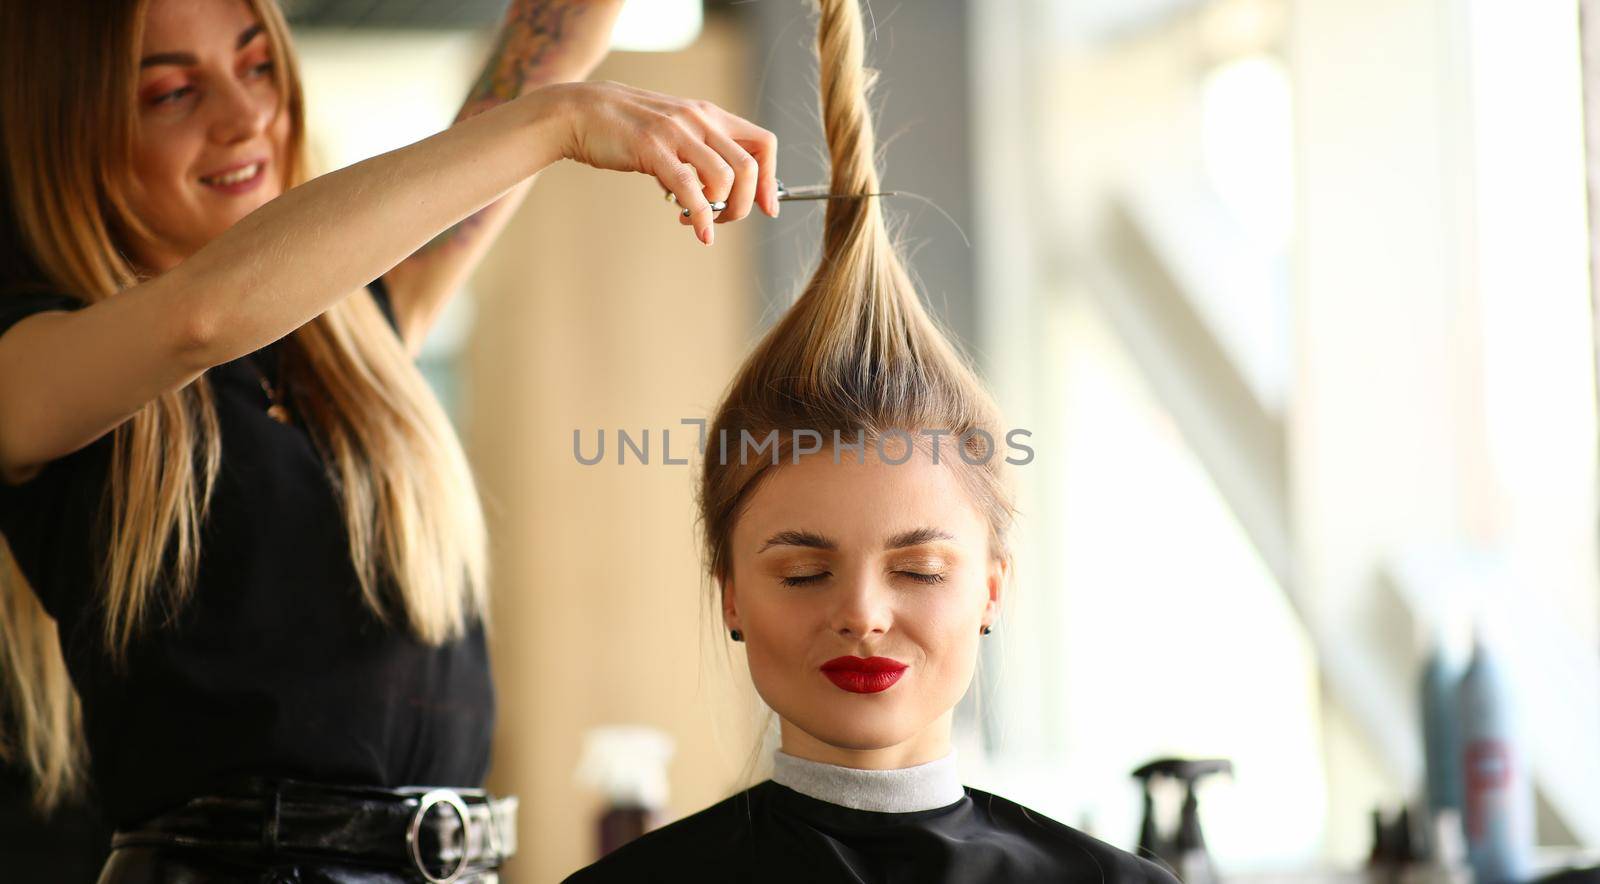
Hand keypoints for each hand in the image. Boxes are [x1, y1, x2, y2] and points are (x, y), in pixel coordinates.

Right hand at [536, 80, 777, 244]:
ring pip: (725, 178)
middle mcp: (700, 119)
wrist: (581, 112)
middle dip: (745, 204)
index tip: (766, 208)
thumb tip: (720, 187)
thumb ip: (699, 151)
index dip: (770, 181)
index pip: (763, 144)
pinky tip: (699, 231)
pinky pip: (690, 188)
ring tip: (698, 221)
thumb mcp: (674, 131)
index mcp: (710, 115)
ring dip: (721, 211)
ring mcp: (677, 132)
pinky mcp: (653, 148)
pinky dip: (701, 216)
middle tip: (724, 219)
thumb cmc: (627, 127)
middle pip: (749, 167)